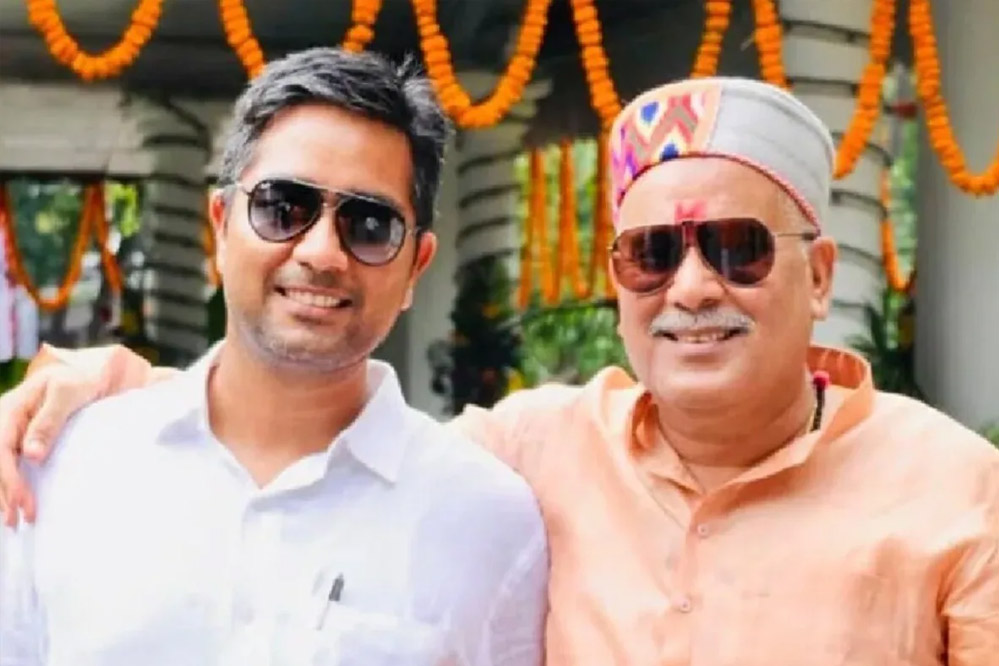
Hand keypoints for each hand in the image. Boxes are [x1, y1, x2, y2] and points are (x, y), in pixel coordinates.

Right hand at [0, 362, 102, 526]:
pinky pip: (9, 463)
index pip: (1, 449)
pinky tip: (12, 503)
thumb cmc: (79, 379)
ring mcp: (11, 432)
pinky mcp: (20, 440)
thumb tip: (31, 455)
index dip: (8, 478)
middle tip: (16, 520)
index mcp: (11, 408)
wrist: (88, 373)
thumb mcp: (67, 393)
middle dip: (4, 493)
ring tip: (12, 521)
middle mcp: (5, 421)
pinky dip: (8, 485)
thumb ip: (49, 420)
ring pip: (0, 465)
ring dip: (3, 494)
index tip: (21, 501)